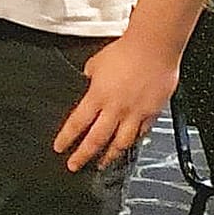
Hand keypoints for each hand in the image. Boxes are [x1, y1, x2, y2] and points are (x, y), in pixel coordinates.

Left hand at [54, 33, 179, 171]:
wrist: (154, 49)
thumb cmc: (125, 52)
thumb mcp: (96, 63)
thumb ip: (90, 77)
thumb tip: (88, 82)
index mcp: (98, 96)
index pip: (77, 123)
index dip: (66, 138)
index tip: (59, 147)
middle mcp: (116, 109)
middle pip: (96, 139)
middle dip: (83, 155)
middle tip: (75, 165)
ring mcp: (135, 113)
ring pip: (120, 142)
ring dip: (110, 156)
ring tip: (102, 163)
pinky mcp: (152, 113)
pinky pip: (141, 133)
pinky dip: (133, 142)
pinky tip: (127, 146)